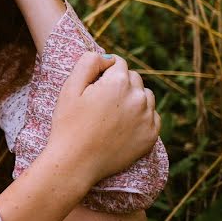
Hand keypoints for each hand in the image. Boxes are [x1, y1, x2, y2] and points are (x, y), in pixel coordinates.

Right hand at [49, 52, 160, 187]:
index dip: (103, 72)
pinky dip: (141, 117)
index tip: (93, 86)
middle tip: (100, 102)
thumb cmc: (69, 124)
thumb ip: (88, 62)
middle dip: (119, 84)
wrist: (75, 163)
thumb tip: (106, 57)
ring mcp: (147, 118)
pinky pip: (152, 116)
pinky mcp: (151, 136)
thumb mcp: (70, 87)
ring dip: (132, 99)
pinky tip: (122, 126)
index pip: (118, 63)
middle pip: (133, 78)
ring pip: (145, 96)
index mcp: (118, 82)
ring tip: (112, 114)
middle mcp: (138, 97)